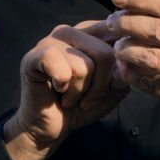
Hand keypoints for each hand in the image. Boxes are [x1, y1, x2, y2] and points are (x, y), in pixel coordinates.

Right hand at [4, 21, 127, 159]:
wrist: (50, 128)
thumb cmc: (81, 106)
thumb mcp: (112, 89)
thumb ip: (124, 72)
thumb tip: (125, 62)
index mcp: (93, 33)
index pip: (119, 37)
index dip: (121, 67)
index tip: (111, 85)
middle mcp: (73, 31)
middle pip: (106, 54)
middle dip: (101, 86)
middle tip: (86, 99)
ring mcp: (51, 40)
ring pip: (85, 66)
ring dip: (80, 92)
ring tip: (69, 96)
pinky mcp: (34, 56)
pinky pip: (62, 70)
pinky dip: (64, 88)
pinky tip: (56, 90)